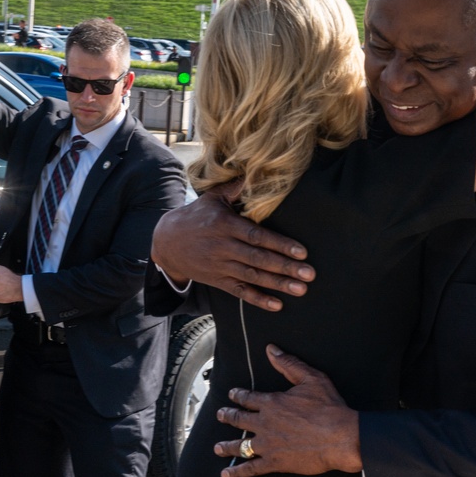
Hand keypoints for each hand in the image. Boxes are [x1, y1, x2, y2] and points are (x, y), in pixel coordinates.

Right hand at [151, 190, 314, 310]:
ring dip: (278, 285)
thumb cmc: (196, 216)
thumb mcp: (212, 198)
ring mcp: (220, 266)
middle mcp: (223, 247)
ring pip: (253, 277)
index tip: (302, 251)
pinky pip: (240, 292)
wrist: (166, 242)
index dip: (280, 244)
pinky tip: (277, 305)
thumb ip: (236, 188)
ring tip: (301, 289)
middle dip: (285, 267)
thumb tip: (257, 171)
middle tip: (309, 274)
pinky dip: (258, 299)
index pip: (257, 236)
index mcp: (225, 225)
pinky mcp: (218, 281)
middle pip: (258, 259)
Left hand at [214, 345, 361, 476]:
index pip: (249, 398)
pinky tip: (227, 474)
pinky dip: (237, 472)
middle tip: (220, 415)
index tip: (232, 394)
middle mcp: (265, 423)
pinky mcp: (274, 462)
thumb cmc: (329, 407)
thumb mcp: (311, 378)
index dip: (238, 395)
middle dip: (228, 417)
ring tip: (217, 447)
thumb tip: (271, 350)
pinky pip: (251, 468)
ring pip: (240, 445)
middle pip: (240, 420)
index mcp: (272, 402)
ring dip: (227, 446)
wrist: (340, 437)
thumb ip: (289, 364)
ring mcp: (267, 444)